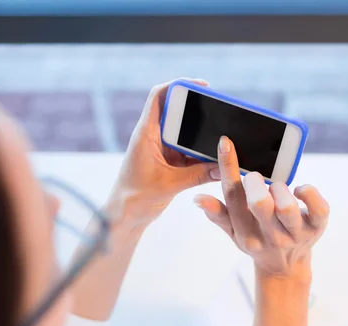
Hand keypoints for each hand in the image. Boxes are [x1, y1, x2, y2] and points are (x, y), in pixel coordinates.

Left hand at [110, 79, 220, 227]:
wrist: (125, 217)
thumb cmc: (135, 198)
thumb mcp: (169, 185)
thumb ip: (198, 175)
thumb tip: (222, 166)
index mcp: (146, 134)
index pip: (159, 97)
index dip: (179, 85)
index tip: (202, 86)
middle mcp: (154, 137)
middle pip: (177, 112)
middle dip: (198, 111)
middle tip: (220, 111)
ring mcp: (162, 150)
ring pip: (186, 134)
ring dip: (202, 137)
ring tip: (222, 138)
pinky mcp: (169, 163)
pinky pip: (189, 153)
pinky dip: (202, 155)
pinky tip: (216, 159)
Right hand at [194, 136, 328, 280]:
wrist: (286, 266)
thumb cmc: (257, 240)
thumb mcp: (234, 231)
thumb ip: (217, 214)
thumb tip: (198, 198)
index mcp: (246, 235)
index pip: (233, 198)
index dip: (228, 167)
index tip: (226, 142)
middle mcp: (270, 237)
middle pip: (259, 203)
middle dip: (255, 181)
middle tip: (255, 180)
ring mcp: (296, 234)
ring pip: (287, 205)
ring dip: (279, 189)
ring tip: (277, 190)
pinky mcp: (318, 227)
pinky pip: (318, 206)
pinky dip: (307, 191)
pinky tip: (298, 191)